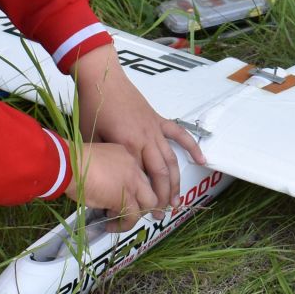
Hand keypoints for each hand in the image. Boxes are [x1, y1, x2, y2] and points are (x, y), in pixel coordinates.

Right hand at [70, 141, 158, 221]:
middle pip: (150, 187)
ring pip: (149, 203)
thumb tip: (104, 192)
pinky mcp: (126, 198)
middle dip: (144, 202)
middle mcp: (134, 167)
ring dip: (136, 214)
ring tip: (120, 221)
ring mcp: (133, 183)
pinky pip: (132, 217)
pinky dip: (124, 225)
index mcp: (126, 155)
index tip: (123, 196)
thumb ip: (105, 173)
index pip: (139, 173)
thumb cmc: (73, 160)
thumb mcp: (96, 161)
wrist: (69, 164)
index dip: (134, 188)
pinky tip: (110, 226)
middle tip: (132, 211)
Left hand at [71, 46, 206, 208]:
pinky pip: (179, 135)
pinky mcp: (158, 120)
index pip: (141, 179)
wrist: (102, 78)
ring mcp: (154, 130)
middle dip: (163, 197)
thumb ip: (104, 159)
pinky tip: (202, 160)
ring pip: (171, 160)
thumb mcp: (92, 138)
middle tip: (162, 214)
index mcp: (128, 147)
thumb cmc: (93, 106)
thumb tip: (102, 180)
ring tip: (178, 201)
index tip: (143, 214)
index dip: (144, 198)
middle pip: (161, 174)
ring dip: (176, 182)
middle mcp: (146, 140)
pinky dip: (192, 147)